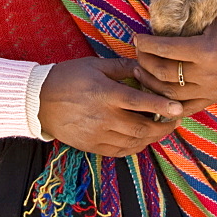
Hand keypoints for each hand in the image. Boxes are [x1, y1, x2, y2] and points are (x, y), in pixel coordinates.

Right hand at [38, 57, 184, 155]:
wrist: (38, 100)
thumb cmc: (67, 78)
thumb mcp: (94, 65)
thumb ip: (121, 67)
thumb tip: (144, 65)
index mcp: (106, 94)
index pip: (140, 102)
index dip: (162, 106)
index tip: (178, 107)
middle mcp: (104, 117)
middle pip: (141, 127)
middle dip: (163, 126)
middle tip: (176, 120)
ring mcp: (98, 134)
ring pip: (133, 142)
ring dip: (152, 138)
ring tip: (162, 129)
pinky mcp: (92, 146)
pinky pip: (120, 151)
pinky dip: (135, 147)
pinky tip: (142, 139)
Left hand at [132, 5, 216, 117]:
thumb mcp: (216, 19)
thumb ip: (191, 27)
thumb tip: (161, 28)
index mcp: (207, 51)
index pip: (166, 49)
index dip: (147, 44)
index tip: (136, 37)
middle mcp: (208, 74)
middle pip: (164, 73)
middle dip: (144, 62)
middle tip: (136, 52)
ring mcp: (211, 90)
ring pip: (170, 93)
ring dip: (150, 83)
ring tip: (140, 72)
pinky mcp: (214, 98)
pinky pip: (186, 108)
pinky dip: (167, 104)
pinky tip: (155, 95)